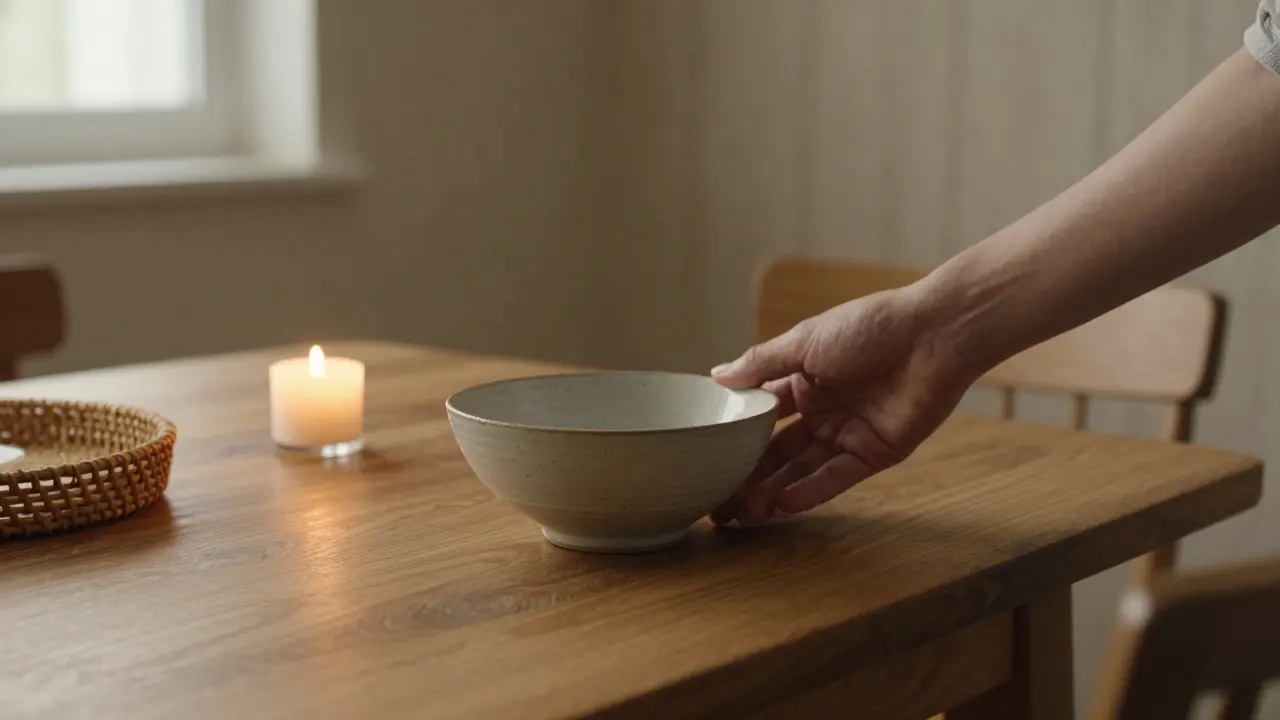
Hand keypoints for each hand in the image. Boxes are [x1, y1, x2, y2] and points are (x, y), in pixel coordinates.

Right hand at [710, 285, 980, 524]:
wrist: (934, 335)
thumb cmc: (870, 326)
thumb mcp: (805, 341)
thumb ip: (761, 364)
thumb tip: (716, 376)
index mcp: (802, 379)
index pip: (760, 415)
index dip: (733, 438)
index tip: (705, 459)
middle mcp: (822, 408)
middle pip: (776, 450)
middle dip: (747, 477)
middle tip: (718, 506)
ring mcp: (847, 432)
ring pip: (801, 468)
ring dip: (772, 490)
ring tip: (743, 513)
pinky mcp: (875, 452)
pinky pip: (837, 477)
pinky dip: (810, 491)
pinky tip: (781, 505)